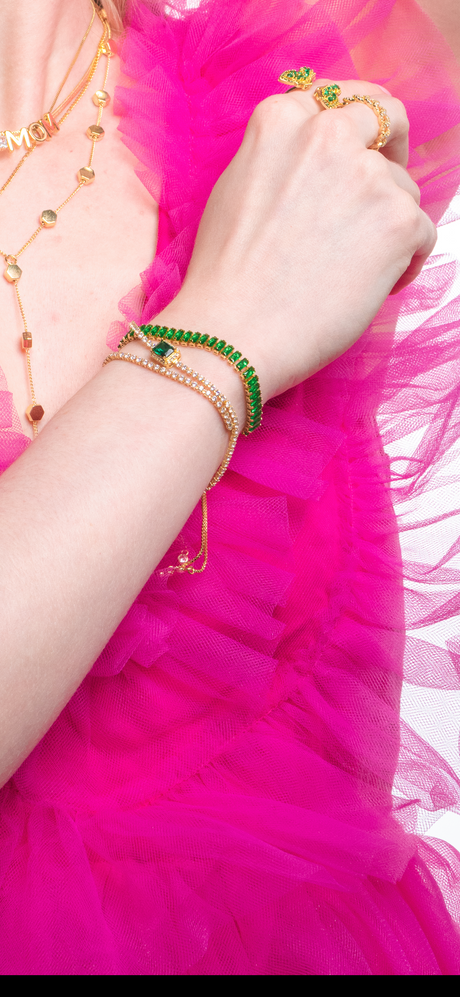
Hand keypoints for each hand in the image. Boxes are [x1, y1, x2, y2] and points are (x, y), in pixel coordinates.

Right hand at [159, 79, 435, 400]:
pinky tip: (371, 289)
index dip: (355, 125)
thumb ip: (282, 159)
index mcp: (280, 120)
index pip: (339, 99)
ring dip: (388, 226)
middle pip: (388, 119)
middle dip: (392, 149)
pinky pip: (423, 233)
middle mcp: (327, 134)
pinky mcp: (398, 220)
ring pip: (404, 189)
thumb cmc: (226, 278)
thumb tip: (322, 166)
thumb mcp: (237, 189)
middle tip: (382, 193)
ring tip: (352, 272)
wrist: (232, 332)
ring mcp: (367, 175)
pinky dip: (405, 263)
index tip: (362, 147)